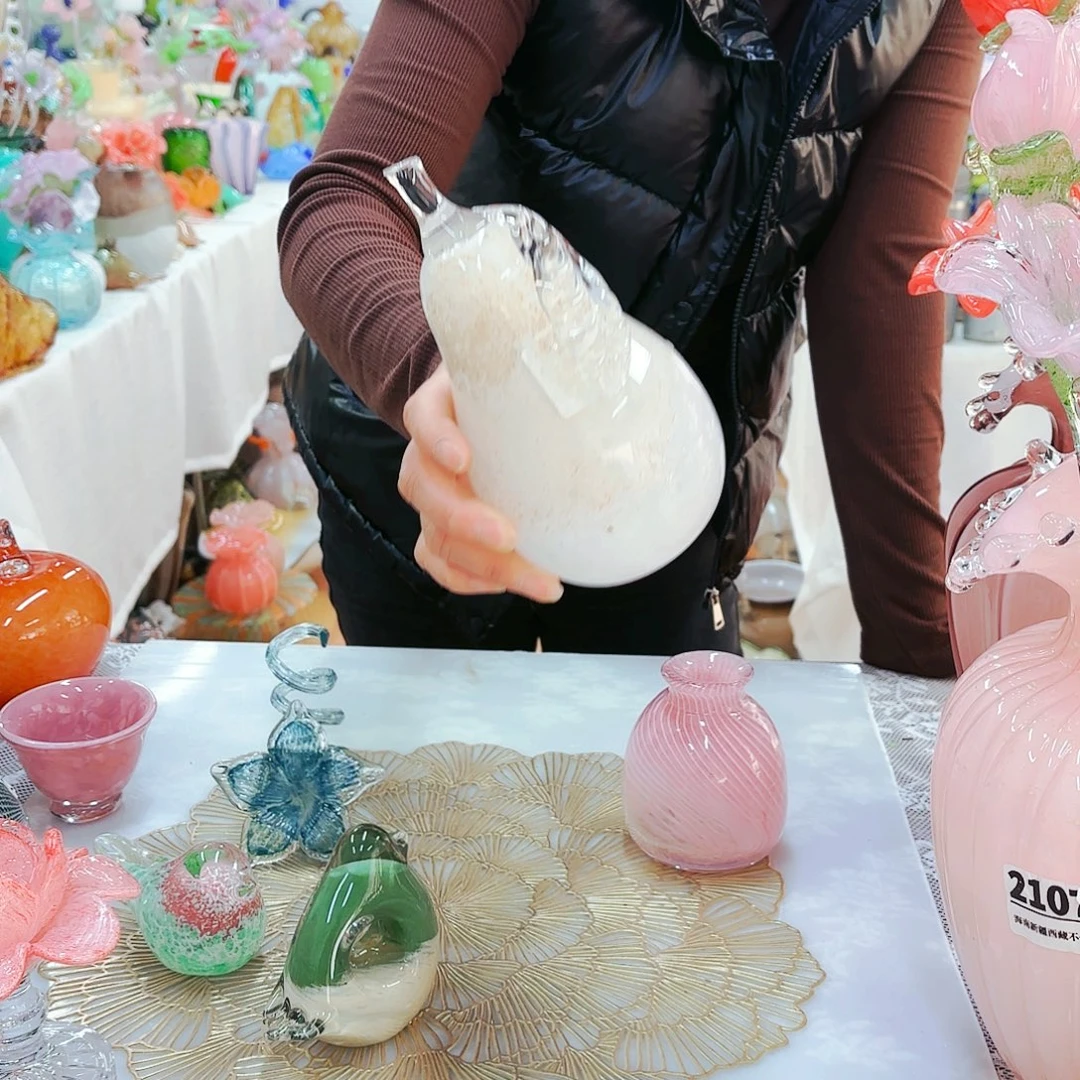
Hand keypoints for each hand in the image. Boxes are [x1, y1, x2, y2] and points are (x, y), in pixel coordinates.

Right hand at [398, 366, 563, 601]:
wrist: (486, 407)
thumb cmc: (510, 393)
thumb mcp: (524, 376)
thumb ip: (553, 386)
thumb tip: (618, 415)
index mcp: (439, 408)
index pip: (425, 419)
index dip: (437, 440)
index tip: (463, 459)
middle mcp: (425, 454)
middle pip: (423, 489)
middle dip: (464, 519)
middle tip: (509, 538)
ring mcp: (430, 495)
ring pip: (434, 535)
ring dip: (482, 565)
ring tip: (537, 580)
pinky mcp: (437, 527)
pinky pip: (437, 560)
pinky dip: (467, 580)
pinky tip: (506, 586)